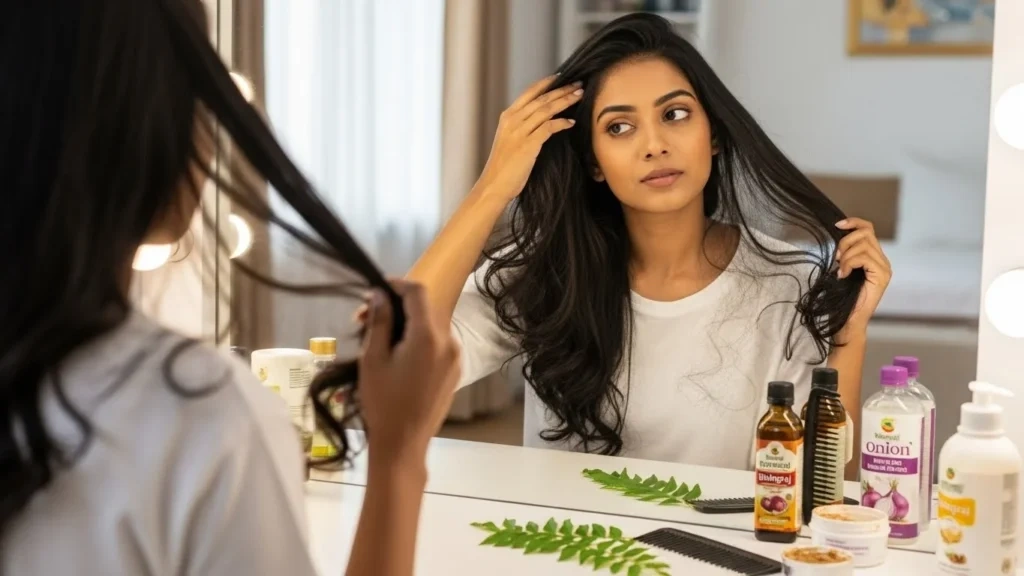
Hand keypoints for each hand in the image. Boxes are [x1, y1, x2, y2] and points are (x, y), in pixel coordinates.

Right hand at [357, 280, 460, 461]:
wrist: (403, 444)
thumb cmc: (383, 402)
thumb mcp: (373, 359)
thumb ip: (380, 321)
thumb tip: (379, 294)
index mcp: (429, 336)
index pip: (418, 293)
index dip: (397, 284)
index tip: (376, 288)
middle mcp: (449, 342)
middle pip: (425, 309)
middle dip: (397, 307)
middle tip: (366, 319)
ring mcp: (455, 358)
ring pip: (431, 327)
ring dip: (407, 325)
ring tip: (379, 339)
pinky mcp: (454, 371)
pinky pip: (437, 344)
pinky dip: (418, 340)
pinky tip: (397, 354)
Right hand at [474, 75, 582, 201]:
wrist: (494, 185)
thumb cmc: (504, 166)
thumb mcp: (510, 140)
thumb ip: (522, 127)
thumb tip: (541, 119)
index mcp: (507, 116)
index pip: (530, 92)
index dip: (547, 83)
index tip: (562, 77)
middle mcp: (512, 120)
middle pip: (541, 98)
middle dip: (562, 89)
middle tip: (578, 84)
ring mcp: (519, 132)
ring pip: (546, 109)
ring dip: (565, 101)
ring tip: (579, 96)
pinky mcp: (527, 144)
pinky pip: (549, 127)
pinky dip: (562, 122)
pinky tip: (572, 122)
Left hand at [835, 218, 891, 335]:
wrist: (848, 321)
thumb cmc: (841, 298)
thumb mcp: (841, 269)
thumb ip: (844, 254)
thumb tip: (835, 237)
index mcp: (874, 257)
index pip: (868, 229)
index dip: (854, 222)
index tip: (837, 225)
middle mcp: (882, 260)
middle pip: (865, 233)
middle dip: (845, 242)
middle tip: (836, 258)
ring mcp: (884, 268)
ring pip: (863, 245)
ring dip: (846, 255)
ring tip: (840, 269)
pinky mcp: (882, 276)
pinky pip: (864, 257)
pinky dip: (849, 263)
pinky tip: (843, 275)